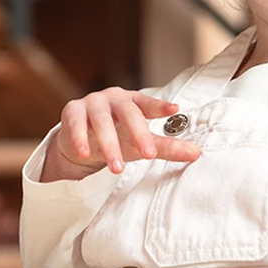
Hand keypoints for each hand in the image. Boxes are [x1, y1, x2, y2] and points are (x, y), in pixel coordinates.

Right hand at [42, 87, 200, 181]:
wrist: (82, 141)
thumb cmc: (117, 137)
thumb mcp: (141, 144)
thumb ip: (167, 147)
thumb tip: (197, 154)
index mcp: (133, 102)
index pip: (148, 103)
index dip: (160, 106)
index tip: (174, 109)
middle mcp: (113, 99)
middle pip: (127, 112)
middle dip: (138, 133)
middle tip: (147, 154)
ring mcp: (91, 104)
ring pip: (101, 121)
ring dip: (109, 144)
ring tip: (117, 168)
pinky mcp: (71, 112)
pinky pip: (75, 125)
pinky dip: (79, 139)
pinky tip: (83, 153)